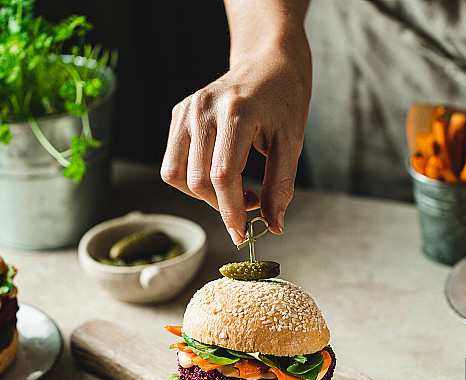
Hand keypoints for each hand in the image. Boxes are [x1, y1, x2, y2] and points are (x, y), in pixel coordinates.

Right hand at [160, 1, 310, 243]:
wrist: (269, 61)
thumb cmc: (285, 99)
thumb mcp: (291, 143)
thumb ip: (281, 187)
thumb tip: (273, 226)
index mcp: (236, 113)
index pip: (223, 176)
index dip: (231, 211)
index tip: (242, 232)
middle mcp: (203, 109)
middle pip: (197, 180)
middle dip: (221, 205)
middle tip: (250, 204)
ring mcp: (186, 110)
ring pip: (176, 174)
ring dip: (202, 194)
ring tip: (233, 189)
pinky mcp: (178, 114)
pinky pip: (174, 161)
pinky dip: (194, 177)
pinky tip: (221, 170)